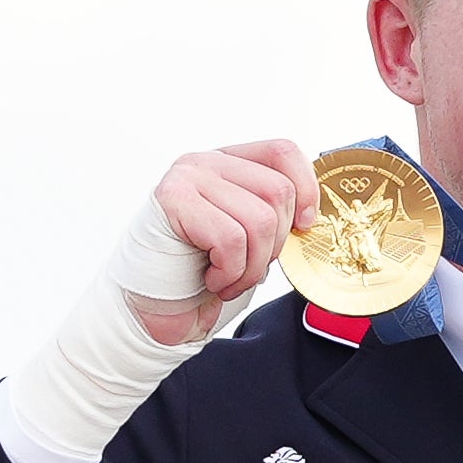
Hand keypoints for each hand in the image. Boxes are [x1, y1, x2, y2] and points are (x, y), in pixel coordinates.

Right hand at [132, 141, 318, 343]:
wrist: (152, 310)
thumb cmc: (199, 275)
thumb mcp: (246, 239)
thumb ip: (272, 217)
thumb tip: (309, 218)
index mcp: (228, 165)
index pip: (282, 151)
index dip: (306, 188)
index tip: (304, 226)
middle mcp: (206, 162)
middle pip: (278, 191)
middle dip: (275, 245)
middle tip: (250, 268)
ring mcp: (188, 177)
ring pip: (260, 219)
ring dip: (252, 266)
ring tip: (229, 279)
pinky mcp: (173, 200)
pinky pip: (231, 238)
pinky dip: (230, 272)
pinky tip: (211, 280)